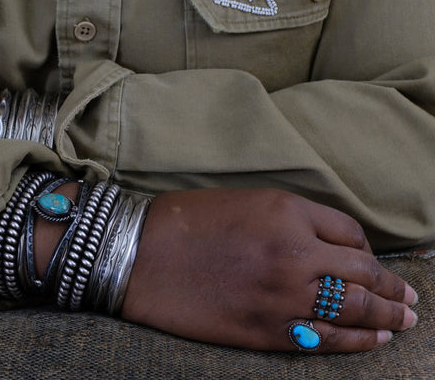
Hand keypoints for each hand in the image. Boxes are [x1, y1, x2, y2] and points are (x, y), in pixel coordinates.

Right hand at [121, 188, 417, 351]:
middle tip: (409, 299)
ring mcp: (283, 295)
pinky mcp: (267, 330)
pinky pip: (327, 339)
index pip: (349, 233)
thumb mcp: (241, 202)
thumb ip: (289, 218)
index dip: (365, 250)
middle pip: (363, 273)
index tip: (368, 260)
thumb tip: (325, 244)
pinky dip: (357, 342)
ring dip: (386, 316)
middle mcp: (294, 252)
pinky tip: (373, 340)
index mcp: (286, 211)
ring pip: (354, 309)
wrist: (137, 256)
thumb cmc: (183, 223)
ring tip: (403, 321)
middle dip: (392, 288)